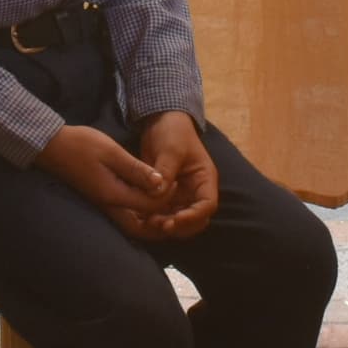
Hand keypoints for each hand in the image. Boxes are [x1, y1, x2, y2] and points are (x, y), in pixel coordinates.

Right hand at [37, 123, 169, 235]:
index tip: (174, 179)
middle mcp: (109, 206)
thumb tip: (161, 182)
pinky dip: (139, 214)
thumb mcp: (112, 152)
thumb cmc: (81, 145)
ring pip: (132, 225)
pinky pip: (124, 216)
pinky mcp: (101, 200)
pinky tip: (147, 200)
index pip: (149, 206)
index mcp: (114, 195)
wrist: (52, 146)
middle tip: (175, 211)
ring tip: (165, 207)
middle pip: (140, 229)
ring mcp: (104, 205)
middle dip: (160, 225)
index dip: (165, 196)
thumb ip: (137, 170)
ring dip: (150, 222)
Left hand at [131, 111, 220, 239]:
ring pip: (178, 220)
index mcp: (204, 179)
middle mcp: (195, 191)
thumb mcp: (171, 148)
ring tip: (146, 222)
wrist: (160, 121)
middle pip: (195, 220)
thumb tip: (158, 194)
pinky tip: (140, 218)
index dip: (193, 217)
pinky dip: (154, 219)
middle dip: (178, 226)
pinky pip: (163, 213)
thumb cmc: (173, 131)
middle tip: (157, 224)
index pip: (207, 206)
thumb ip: (166, 171)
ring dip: (165, 225)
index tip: (173, 221)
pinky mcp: (165, 196)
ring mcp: (180, 195)